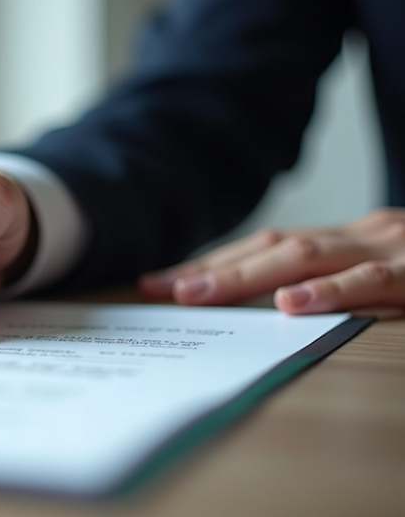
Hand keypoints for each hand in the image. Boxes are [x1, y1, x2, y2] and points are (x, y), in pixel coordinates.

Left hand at [139, 208, 404, 317]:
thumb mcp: (384, 268)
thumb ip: (334, 277)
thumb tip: (271, 304)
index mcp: (344, 238)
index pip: (264, 248)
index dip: (211, 264)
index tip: (159, 283)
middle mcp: (356, 237)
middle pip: (270, 248)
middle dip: (212, 269)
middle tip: (162, 289)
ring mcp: (385, 251)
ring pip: (304, 257)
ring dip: (247, 276)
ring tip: (199, 292)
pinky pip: (367, 282)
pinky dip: (326, 292)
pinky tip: (290, 304)